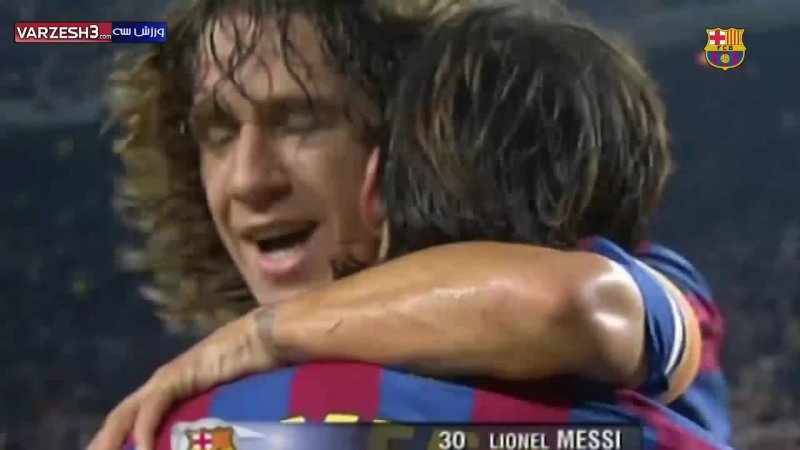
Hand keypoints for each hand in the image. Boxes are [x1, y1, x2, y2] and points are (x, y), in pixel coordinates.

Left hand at [88, 307, 280, 449]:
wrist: (265, 338)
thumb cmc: (252, 369)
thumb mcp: (225, 406)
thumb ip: (213, 423)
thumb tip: (220, 439)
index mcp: (169, 390)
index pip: (131, 420)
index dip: (116, 442)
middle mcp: (160, 384)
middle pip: (118, 419)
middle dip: (102, 444)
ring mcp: (166, 378)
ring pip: (125, 415)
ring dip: (109, 441)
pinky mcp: (178, 375)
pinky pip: (153, 405)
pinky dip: (143, 429)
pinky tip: (142, 448)